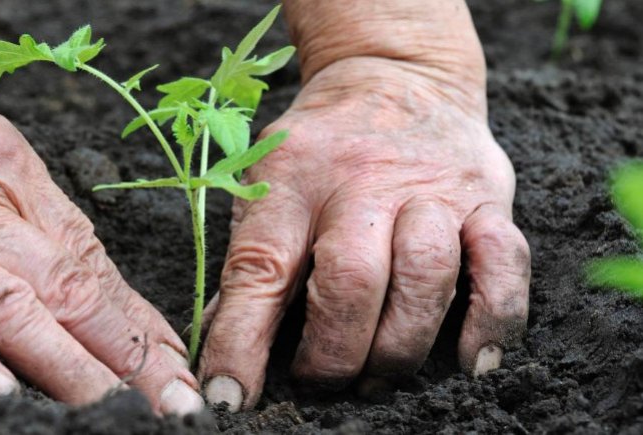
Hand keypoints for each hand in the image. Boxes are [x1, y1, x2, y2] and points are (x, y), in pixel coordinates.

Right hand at [0, 54, 202, 414]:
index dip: (137, 321)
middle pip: (65, 286)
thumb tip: (106, 301)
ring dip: (66, 366)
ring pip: (8, 307)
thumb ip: (40, 227)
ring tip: (108, 409)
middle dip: (125, 354)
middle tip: (169, 401)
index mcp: (12, 171)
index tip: (173, 365)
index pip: (91, 260)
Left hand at [197, 57, 529, 410]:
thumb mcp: (267, 185)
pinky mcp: (487, 198)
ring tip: (378, 375)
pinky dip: (493, 320)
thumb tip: (227, 354)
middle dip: (334, 354)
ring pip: (426, 277)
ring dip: (400, 347)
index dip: (241, 341)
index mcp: (291, 181)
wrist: (395, 76)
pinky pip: (504, 263)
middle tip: (322, 382)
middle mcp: (362, 182)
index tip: (230, 397)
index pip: (259, 268)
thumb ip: (252, 265)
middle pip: (351, 281)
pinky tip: (470, 361)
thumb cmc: (320, 151)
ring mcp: (432, 189)